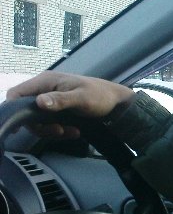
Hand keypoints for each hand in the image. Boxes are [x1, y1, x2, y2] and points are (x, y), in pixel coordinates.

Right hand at [6, 71, 133, 137]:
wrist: (118, 104)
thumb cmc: (100, 96)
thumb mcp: (81, 98)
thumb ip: (60, 100)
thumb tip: (39, 102)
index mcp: (45, 81)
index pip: (16, 93)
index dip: (13, 109)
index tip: (21, 126)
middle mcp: (45, 89)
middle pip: (26, 111)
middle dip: (40, 125)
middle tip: (57, 131)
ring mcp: (52, 100)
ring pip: (39, 120)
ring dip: (52, 130)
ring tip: (70, 132)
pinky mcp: (59, 110)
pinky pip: (51, 123)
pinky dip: (60, 130)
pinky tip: (75, 132)